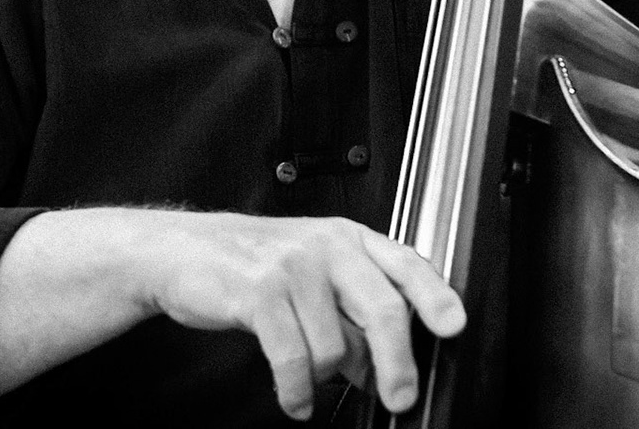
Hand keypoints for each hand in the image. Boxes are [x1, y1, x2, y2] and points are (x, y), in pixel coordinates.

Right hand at [143, 211, 464, 420]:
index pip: (407, 263)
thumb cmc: (253, 264)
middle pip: (384, 308)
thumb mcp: (313, 278)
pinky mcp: (259, 292)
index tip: (454, 327)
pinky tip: (295, 399)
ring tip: (308, 381)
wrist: (184, 250)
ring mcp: (293, 268)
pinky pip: (293, 358)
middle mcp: (328, 247)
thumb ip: (352, 317)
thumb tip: (385, 371)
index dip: (436, 296)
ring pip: (334, 347)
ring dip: (323, 378)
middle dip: (397, 364)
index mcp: (349, 239)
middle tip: (400, 398)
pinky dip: (296, 391)